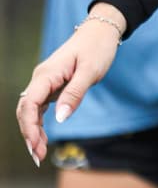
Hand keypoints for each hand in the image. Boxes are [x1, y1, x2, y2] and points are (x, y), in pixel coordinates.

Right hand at [16, 4, 125, 166]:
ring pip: (31, 110)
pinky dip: (40, 123)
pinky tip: (43, 138)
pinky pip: (40, 107)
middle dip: (29, 133)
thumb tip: (59, 119)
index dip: (29, 126)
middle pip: (26, 109)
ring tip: (39, 153)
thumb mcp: (90, 71)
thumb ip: (75, 94)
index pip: (29, 103)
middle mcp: (41, 77)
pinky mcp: (52, 85)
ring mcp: (46, 81)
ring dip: (33, 131)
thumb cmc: (97, 47)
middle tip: (38, 156)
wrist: (101, 31)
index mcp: (47, 73)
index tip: (36, 144)